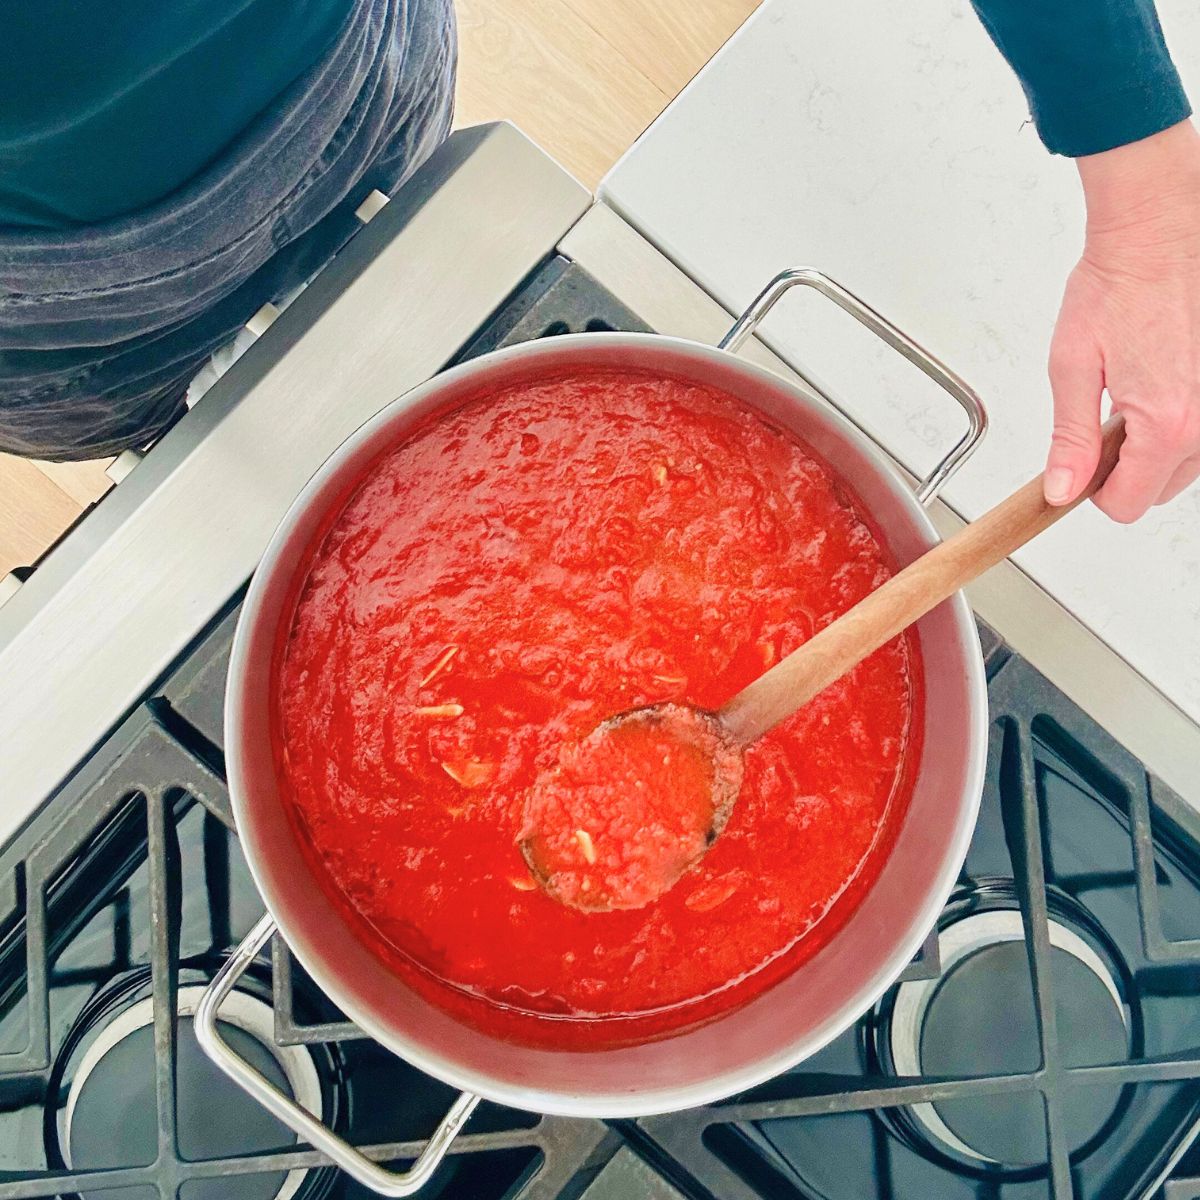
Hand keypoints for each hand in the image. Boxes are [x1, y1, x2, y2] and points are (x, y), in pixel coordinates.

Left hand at [1046, 120, 1199, 521]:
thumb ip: (1070, 439)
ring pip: (1187, 463)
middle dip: (1127, 467)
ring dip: (1157, 444)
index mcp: (1167, 423)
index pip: (1128, 504)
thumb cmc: (1117, 283)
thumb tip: (1062, 490)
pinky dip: (1182, 420)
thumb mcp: (1072, 368)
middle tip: (1106, 417)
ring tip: (1135, 390)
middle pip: (1160, 489)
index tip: (1082, 463)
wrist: (1159, 229)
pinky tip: (1161, 381)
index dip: (1094, 491)